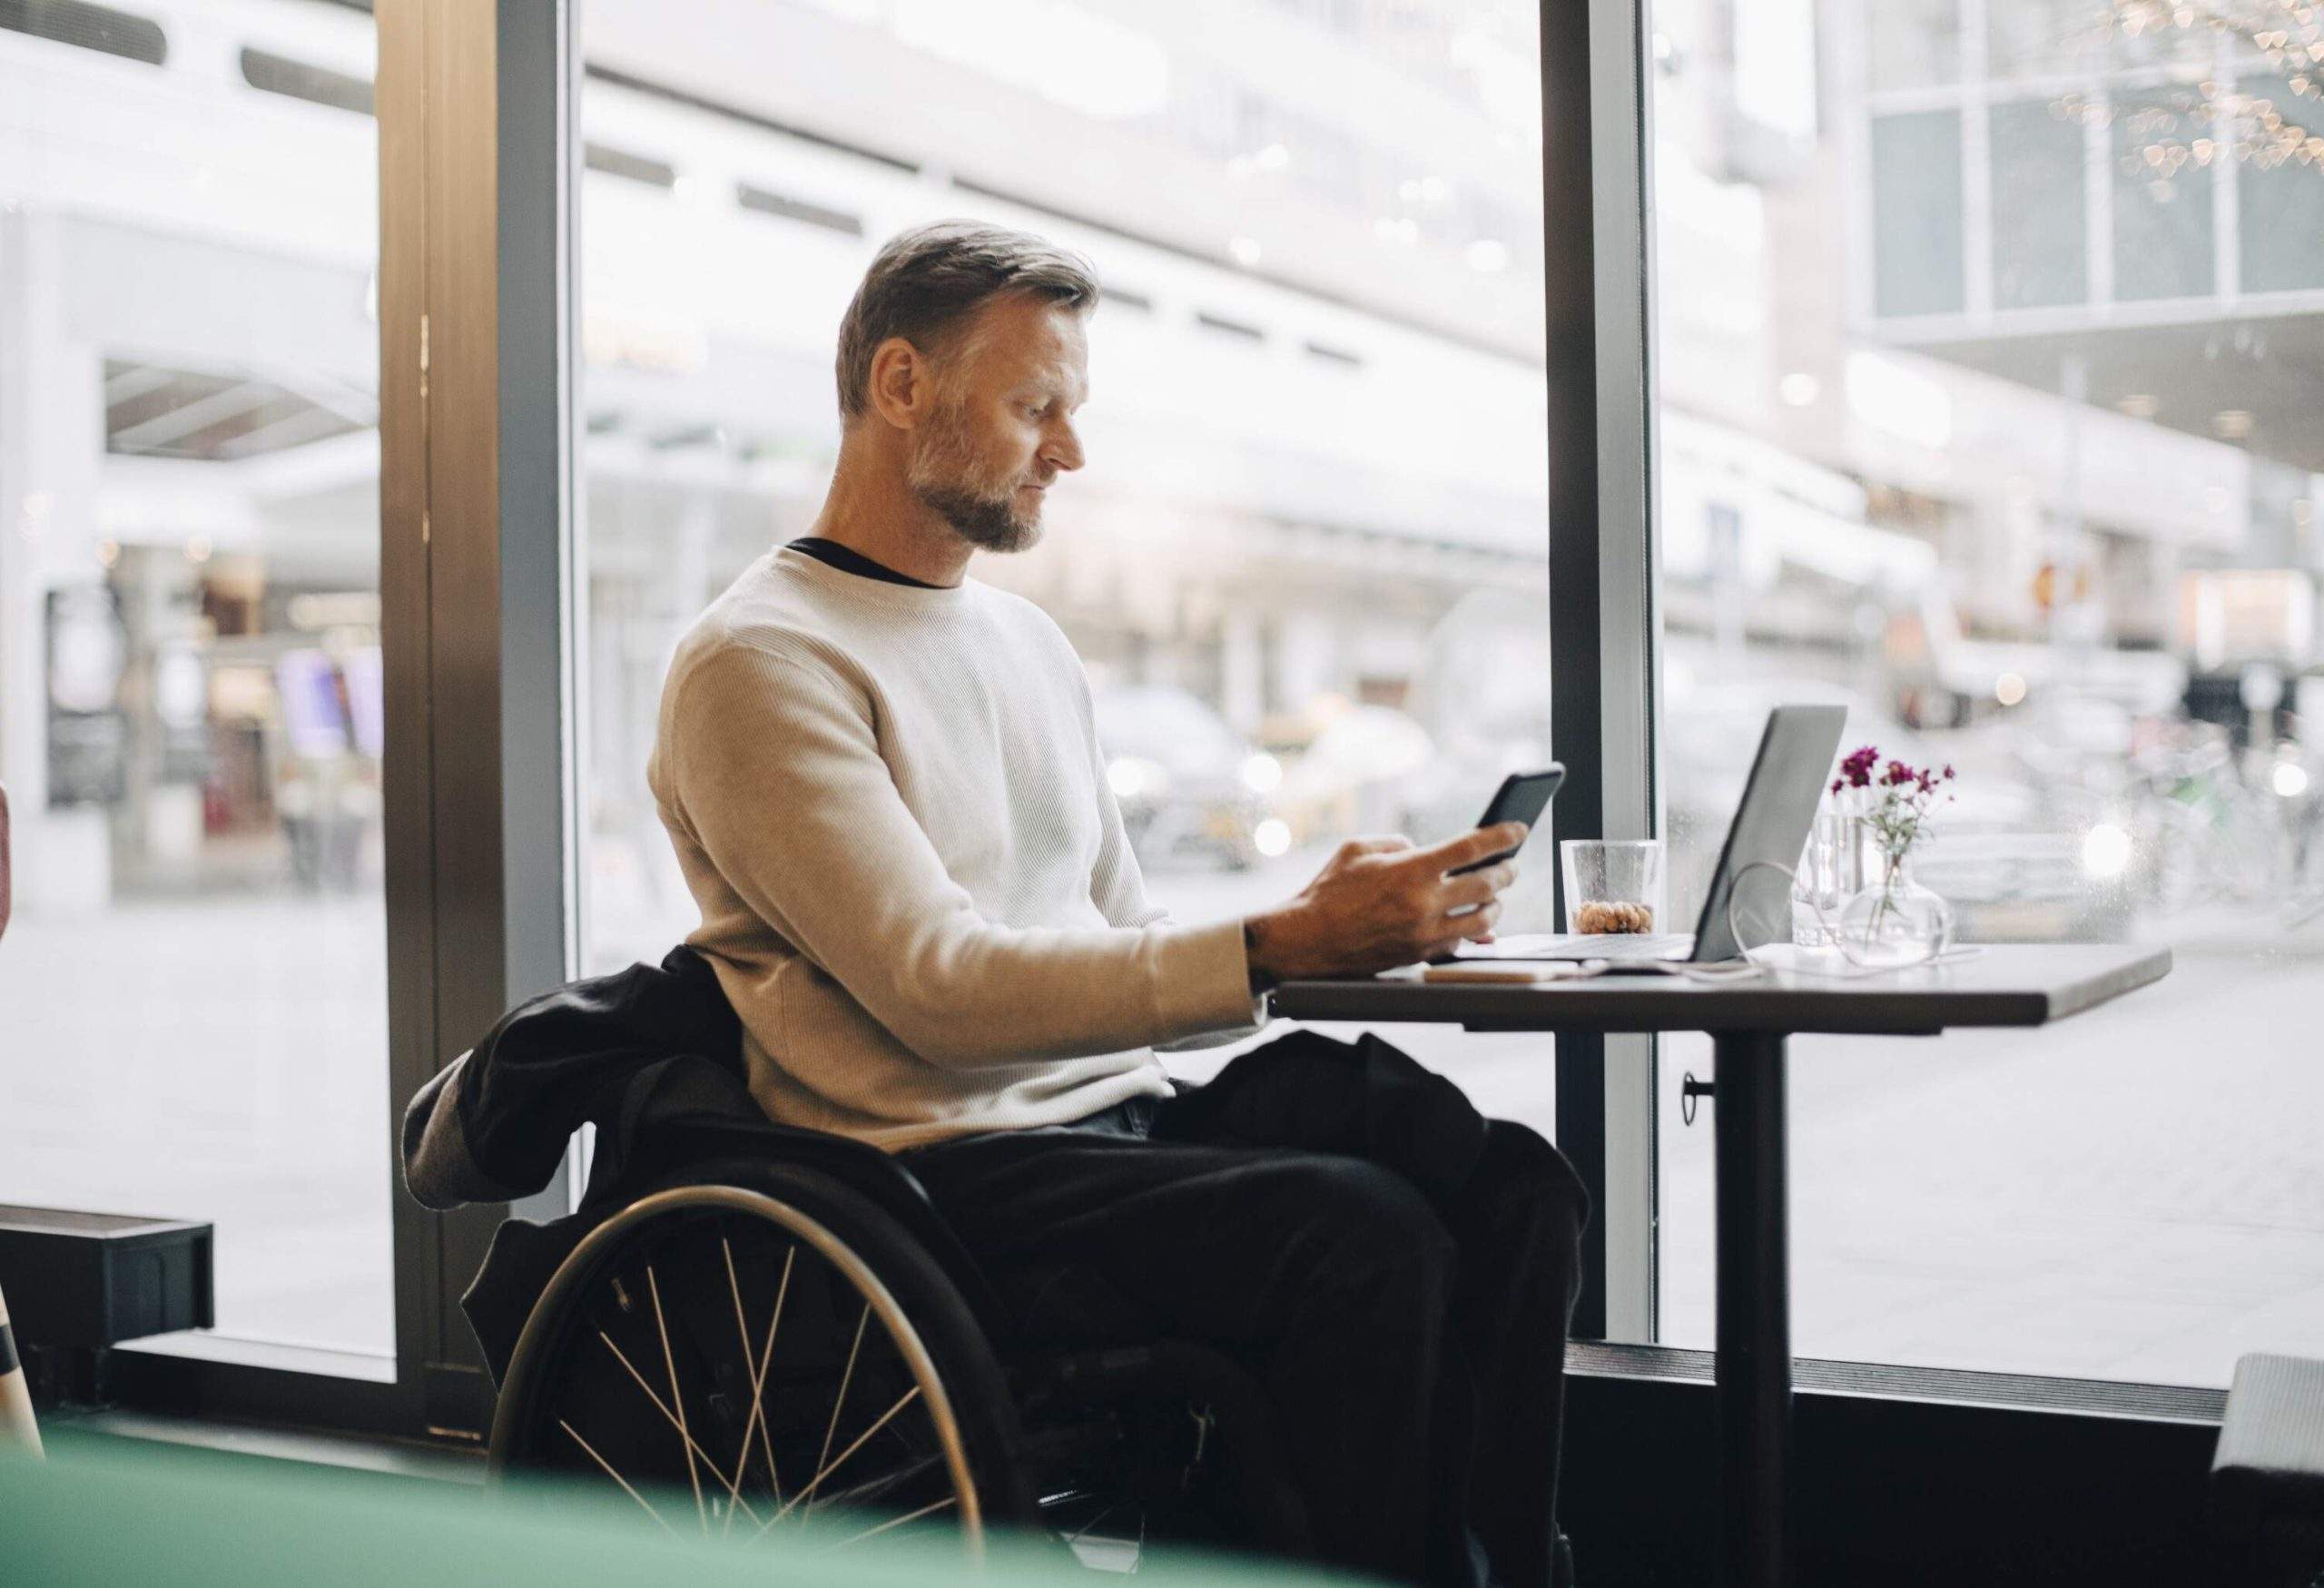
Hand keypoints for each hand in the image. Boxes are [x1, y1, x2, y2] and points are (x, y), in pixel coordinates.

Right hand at [1244, 824, 1525, 981]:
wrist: (1308, 940)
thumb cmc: (1329, 891)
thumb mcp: (1357, 849)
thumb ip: (1396, 842)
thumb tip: (1423, 851)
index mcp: (1410, 870)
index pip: (1472, 848)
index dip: (1502, 836)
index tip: (1519, 829)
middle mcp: (1423, 903)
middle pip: (1487, 884)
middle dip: (1507, 871)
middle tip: (1511, 866)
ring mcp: (1424, 933)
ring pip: (1484, 919)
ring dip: (1496, 904)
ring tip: (1494, 895)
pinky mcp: (1421, 955)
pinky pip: (1461, 943)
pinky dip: (1474, 931)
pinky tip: (1478, 923)